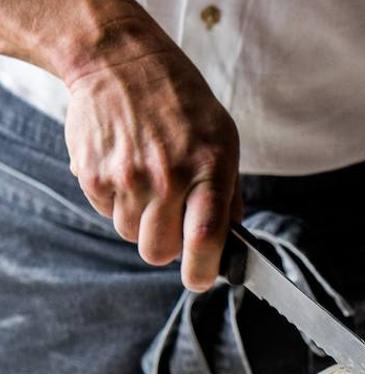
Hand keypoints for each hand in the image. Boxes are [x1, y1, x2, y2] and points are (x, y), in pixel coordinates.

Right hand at [63, 36, 241, 290]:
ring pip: (131, 236)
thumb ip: (229, 193)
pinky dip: (118, 202)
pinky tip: (127, 170)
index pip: (205, 237)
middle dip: (167, 248)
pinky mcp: (92, 174)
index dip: (202, 271)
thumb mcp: (223, 140)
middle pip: (158, 251)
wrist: (122, 64)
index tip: (200, 279)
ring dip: (141, 223)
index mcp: (208, 168)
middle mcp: (166, 176)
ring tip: (150, 185)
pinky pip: (106, 213)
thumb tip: (232, 239)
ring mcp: (125, 176)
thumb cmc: (182, 104)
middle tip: (173, 225)